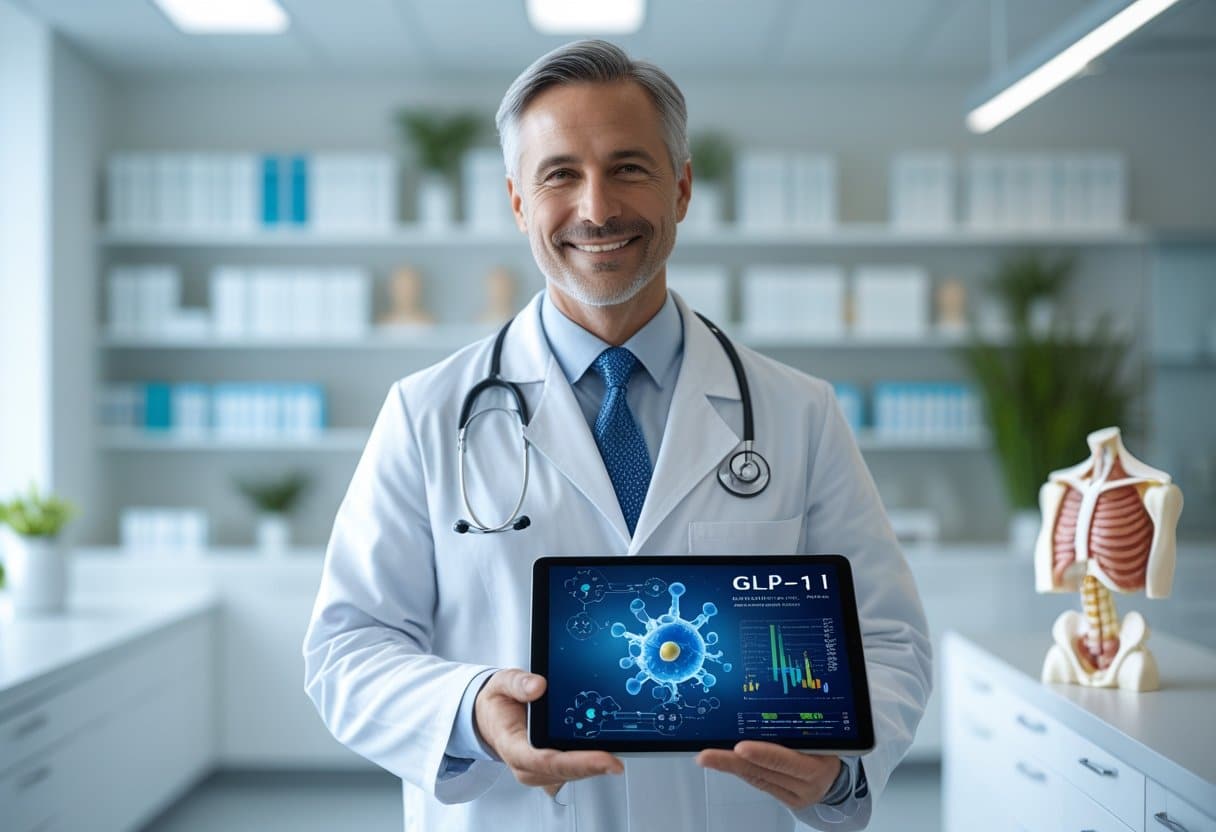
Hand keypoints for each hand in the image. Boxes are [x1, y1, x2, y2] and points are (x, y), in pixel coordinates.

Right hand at [474, 669, 622, 796]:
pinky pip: (573, 771)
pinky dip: (590, 762)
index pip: (546, 761)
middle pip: (565, 772)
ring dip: (594, 766)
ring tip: (618, 749)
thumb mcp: (501, 684)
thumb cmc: (498, 703)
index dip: (579, 763)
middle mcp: (526, 765)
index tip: (606, 758)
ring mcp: (538, 771)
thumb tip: (538, 686)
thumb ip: (517, 683)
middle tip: (621, 755)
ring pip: (572, 775)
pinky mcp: (550, 770)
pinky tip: (605, 748)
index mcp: (512, 746)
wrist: (491, 717)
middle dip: (594, 766)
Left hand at [696, 742, 841, 809]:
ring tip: (707, 757)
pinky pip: (760, 784)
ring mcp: (795, 794)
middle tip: (706, 755)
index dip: (762, 754)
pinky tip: (725, 763)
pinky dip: (742, 771)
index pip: (786, 760)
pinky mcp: (786, 799)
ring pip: (757, 778)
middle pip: (764, 771)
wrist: (842, 779)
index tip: (740, 747)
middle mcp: (806, 784)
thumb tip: (771, 706)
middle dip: (731, 761)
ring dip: (730, 767)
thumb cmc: (833, 750)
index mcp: (819, 766)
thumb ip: (804, 728)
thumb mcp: (829, 736)